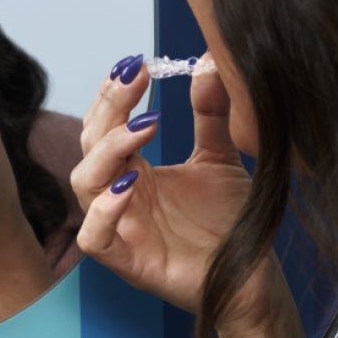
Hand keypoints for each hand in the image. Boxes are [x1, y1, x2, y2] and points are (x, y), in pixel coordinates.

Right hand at [71, 54, 251, 313]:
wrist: (254, 275)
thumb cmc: (229, 223)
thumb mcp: (220, 158)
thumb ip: (210, 114)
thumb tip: (210, 62)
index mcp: (134, 172)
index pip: (106, 126)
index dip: (113, 94)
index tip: (136, 63)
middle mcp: (120, 197)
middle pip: (90, 146)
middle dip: (108, 109)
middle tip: (134, 79)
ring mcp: (121, 229)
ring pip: (84, 185)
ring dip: (108, 152)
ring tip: (141, 129)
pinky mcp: (128, 263)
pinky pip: (94, 238)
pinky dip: (105, 211)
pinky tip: (131, 186)